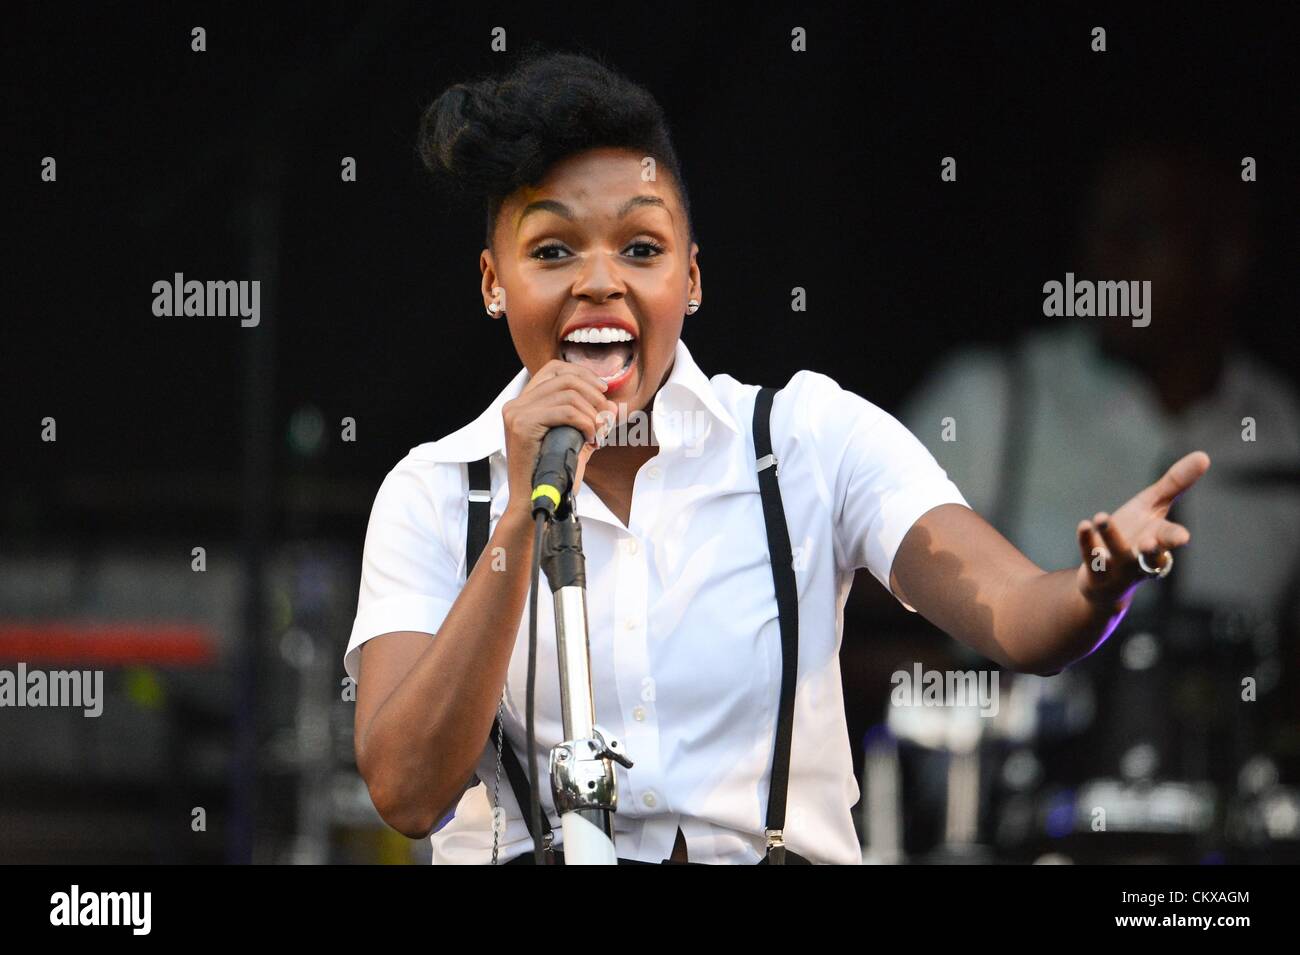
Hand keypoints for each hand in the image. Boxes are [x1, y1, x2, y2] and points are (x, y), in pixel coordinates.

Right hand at [501, 360, 617, 519]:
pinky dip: (585, 422)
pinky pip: (565, 411)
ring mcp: (516, 413)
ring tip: (598, 433)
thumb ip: (588, 420)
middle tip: (606, 418)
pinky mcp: (522, 425)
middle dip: (594, 395)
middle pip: (564, 378)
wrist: (533, 503)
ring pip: (568, 394)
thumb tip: (612, 405)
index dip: (582, 374)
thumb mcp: (572, 440)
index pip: (554, 369)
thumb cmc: (552, 475)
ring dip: (592, 413)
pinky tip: (590, 437)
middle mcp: (516, 404)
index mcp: (524, 403)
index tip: (602, 391)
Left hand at [1074, 450, 1210, 607]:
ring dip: (1110, 536)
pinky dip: (1087, 541)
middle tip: (1150, 543)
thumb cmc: (1137, 534)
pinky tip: (1084, 525)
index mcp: (1159, 540)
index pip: (1170, 539)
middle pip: (1150, 555)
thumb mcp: (1154, 506)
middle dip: (1152, 551)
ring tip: (1100, 517)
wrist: (1107, 579)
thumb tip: (1204, 455)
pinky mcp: (1096, 571)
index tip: (1183, 538)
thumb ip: (1176, 483)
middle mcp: (1142, 556)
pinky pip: (1091, 556)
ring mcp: (1119, 566)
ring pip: (1117, 553)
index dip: (1175, 539)